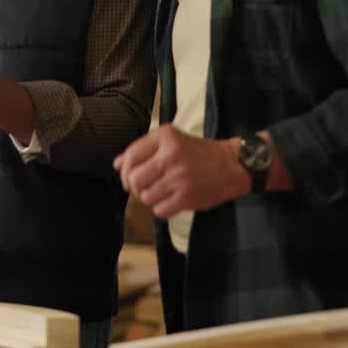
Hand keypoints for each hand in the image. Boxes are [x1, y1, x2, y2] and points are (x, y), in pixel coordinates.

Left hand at [113, 124, 249, 217]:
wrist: (232, 165)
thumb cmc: (198, 153)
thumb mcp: (170, 141)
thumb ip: (142, 150)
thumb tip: (116, 165)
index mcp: (165, 137)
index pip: (131, 156)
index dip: (124, 171)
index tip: (128, 178)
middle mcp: (171, 155)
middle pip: (134, 180)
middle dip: (135, 188)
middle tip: (144, 188)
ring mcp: (179, 177)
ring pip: (145, 197)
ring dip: (149, 199)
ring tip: (161, 193)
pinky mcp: (187, 196)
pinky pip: (159, 210)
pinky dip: (161, 209)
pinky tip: (170, 201)